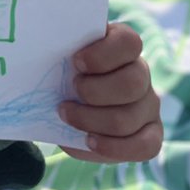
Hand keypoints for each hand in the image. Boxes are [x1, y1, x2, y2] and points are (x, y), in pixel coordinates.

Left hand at [58, 22, 162, 163]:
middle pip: (132, 83)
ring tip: (67, 115)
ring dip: (91, 120)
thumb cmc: (64, 72)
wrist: (69, 103)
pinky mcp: (151, 135)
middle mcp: (141, 74)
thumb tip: (38, 44)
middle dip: (94, 91)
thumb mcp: (61, 55)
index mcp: (123, 47)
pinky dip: (112, 147)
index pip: (128, 42)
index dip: (103, 54)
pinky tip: (89, 141)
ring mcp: (148, 106)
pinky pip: (143, 147)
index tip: (76, 62)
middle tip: (71, 90)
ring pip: (128, 118)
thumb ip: (59, 48)